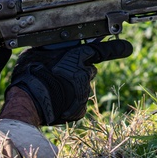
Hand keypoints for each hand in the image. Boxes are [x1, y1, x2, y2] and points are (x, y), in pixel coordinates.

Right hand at [6, 39, 132, 125]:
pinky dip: (68, 103)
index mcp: (77, 57)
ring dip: (71, 88)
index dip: (116, 49)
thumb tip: (52, 48)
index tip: (127, 48)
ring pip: (81, 88)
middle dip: (78, 72)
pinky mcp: (79, 109)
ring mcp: (83, 93)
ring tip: (52, 90)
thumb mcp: (39, 52)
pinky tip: (55, 101)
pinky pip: (76, 104)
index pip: (101, 50)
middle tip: (60, 75)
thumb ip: (53, 50)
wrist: (29, 101)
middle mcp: (84, 74)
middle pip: (88, 70)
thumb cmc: (31, 73)